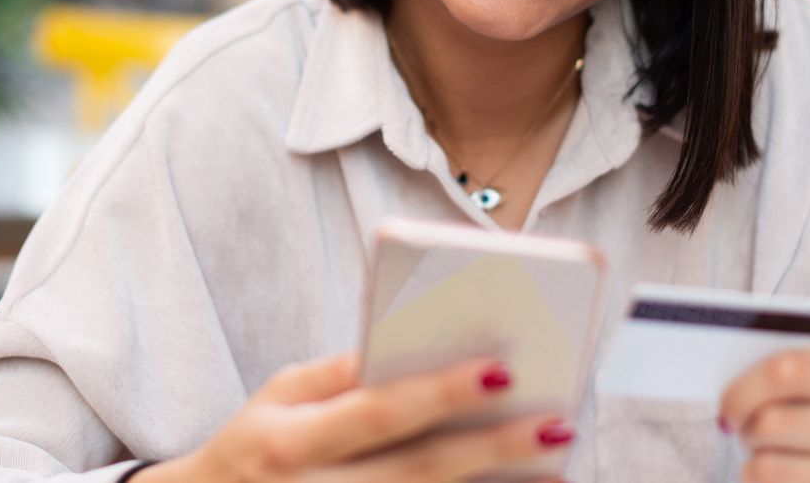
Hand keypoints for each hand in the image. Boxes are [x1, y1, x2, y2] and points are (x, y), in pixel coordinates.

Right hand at [142, 351, 572, 482]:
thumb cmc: (253, 446)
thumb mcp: (277, 398)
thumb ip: (340, 372)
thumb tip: (409, 341)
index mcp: (288, 442)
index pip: (375, 412)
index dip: (438, 392)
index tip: (501, 369)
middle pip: (416, 471)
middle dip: (489, 449)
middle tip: (555, 423)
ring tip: (552, 461)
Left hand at [718, 349, 809, 482]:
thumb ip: (801, 379)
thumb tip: (732, 389)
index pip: (797, 369)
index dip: (748, 386)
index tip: (728, 403)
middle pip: (778, 423)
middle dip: (747, 428)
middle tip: (743, 432)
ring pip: (774, 469)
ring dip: (753, 466)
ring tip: (761, 461)